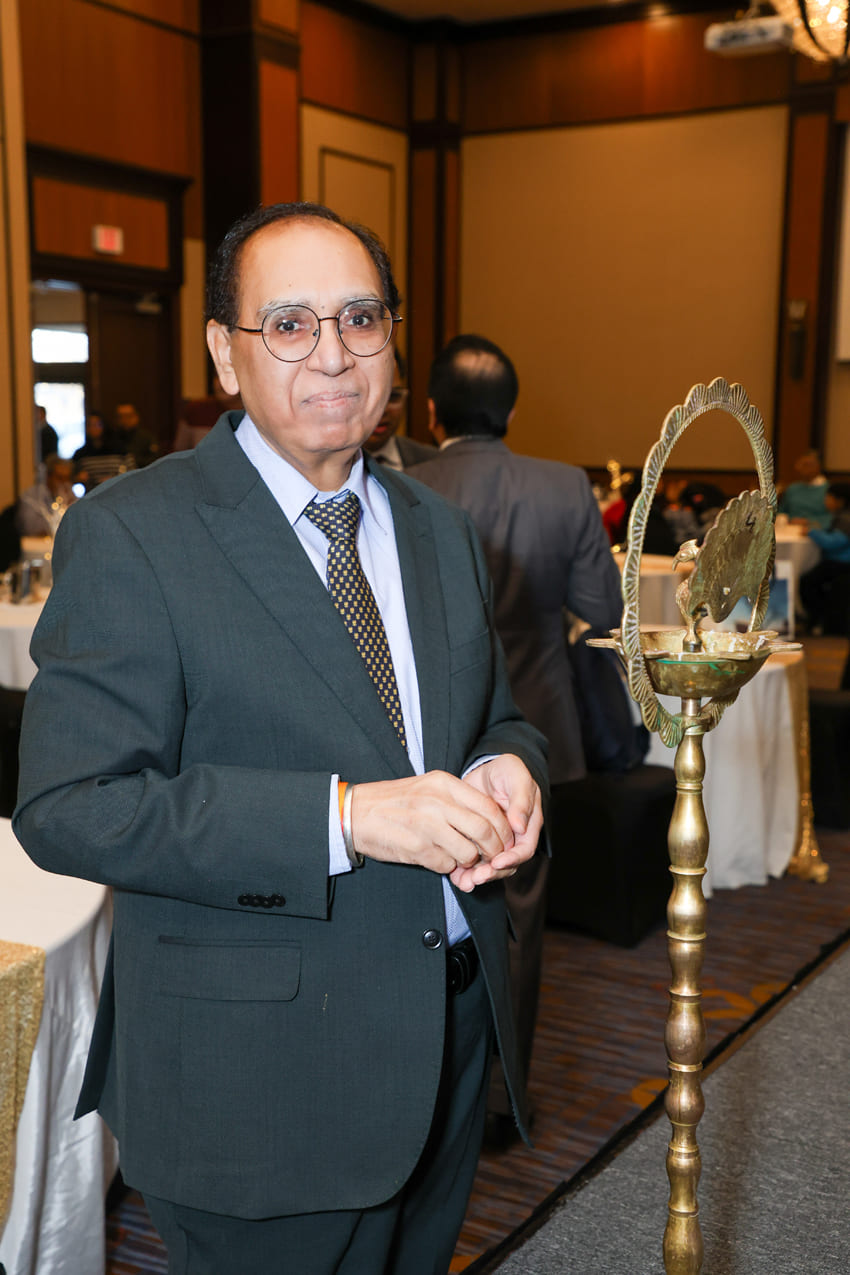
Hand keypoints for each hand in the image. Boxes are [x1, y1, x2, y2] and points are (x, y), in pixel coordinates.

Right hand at [350, 771, 515, 877]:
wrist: (355, 812)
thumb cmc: (395, 802)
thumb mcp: (428, 788)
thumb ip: (457, 801)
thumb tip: (491, 822)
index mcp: (444, 783)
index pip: (489, 807)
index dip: (502, 828)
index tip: (503, 840)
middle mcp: (437, 802)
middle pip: (484, 830)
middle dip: (492, 849)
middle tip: (490, 857)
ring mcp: (426, 825)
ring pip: (468, 852)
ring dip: (468, 861)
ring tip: (458, 857)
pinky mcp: (415, 847)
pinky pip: (445, 864)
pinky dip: (446, 867)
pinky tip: (436, 859)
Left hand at [451, 754, 542, 892]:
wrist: (484, 767)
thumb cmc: (506, 770)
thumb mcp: (516, 776)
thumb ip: (521, 799)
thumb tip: (520, 826)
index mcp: (527, 825)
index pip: (524, 850)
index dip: (512, 859)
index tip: (496, 862)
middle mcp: (513, 838)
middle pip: (507, 864)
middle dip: (492, 873)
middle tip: (476, 878)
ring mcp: (495, 841)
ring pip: (490, 867)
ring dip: (477, 876)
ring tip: (463, 881)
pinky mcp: (476, 840)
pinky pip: (474, 860)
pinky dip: (465, 870)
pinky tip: (454, 877)